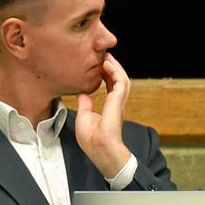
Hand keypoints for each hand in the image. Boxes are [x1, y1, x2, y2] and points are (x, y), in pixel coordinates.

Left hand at [75, 54, 132, 178]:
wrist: (100, 149)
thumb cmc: (93, 140)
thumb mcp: (84, 117)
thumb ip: (85, 104)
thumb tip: (82, 93)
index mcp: (111, 107)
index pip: (111, 85)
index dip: (106, 73)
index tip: (99, 63)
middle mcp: (117, 103)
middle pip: (118, 79)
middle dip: (112, 66)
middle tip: (103, 54)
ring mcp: (119, 102)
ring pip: (122, 78)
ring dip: (115, 66)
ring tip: (106, 56)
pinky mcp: (118, 103)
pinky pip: (120, 83)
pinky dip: (115, 72)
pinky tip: (107, 64)